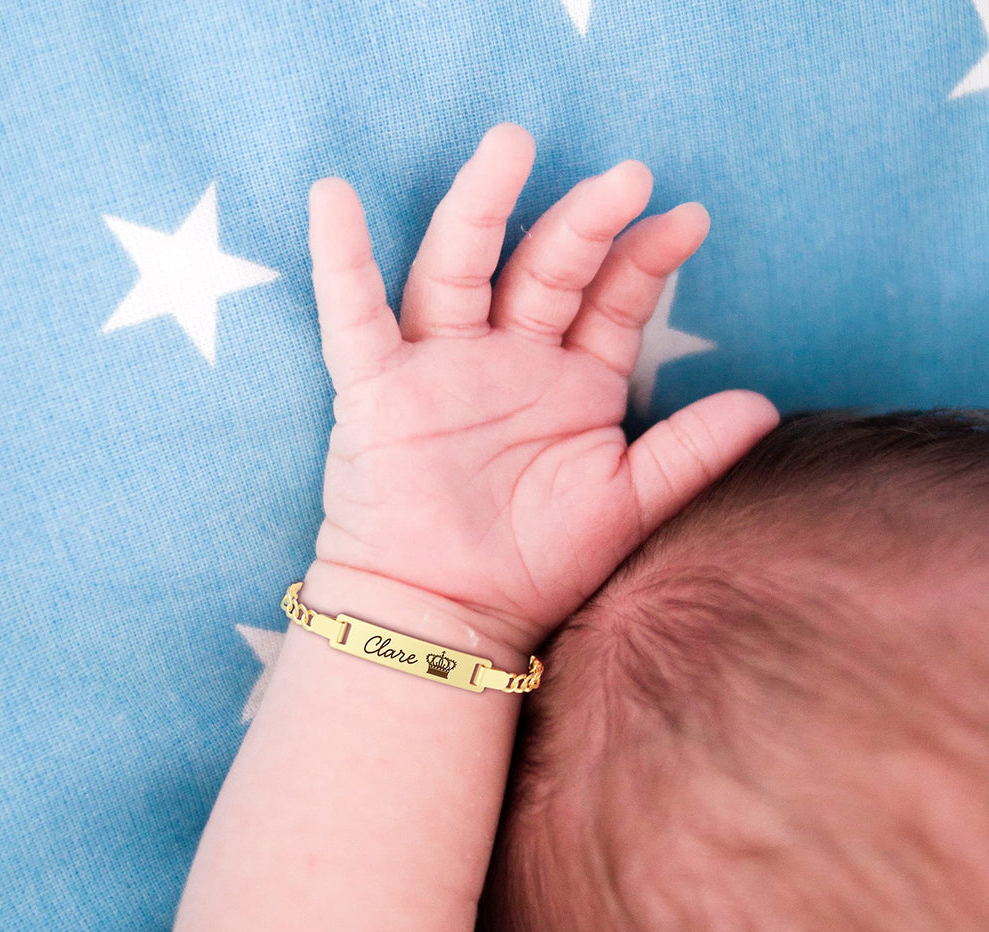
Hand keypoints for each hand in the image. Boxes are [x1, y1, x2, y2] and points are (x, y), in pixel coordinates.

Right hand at [308, 124, 777, 652]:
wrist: (449, 618)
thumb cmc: (537, 567)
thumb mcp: (626, 505)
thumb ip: (690, 452)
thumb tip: (763, 404)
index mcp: (569, 384)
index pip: (610, 300)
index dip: (646, 259)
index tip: (688, 221)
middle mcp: (505, 361)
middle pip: (543, 269)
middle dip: (583, 223)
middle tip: (627, 177)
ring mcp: (439, 369)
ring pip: (457, 271)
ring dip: (480, 210)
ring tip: (510, 147)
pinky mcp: (377, 393)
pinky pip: (353, 318)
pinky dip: (340, 262)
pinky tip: (334, 200)